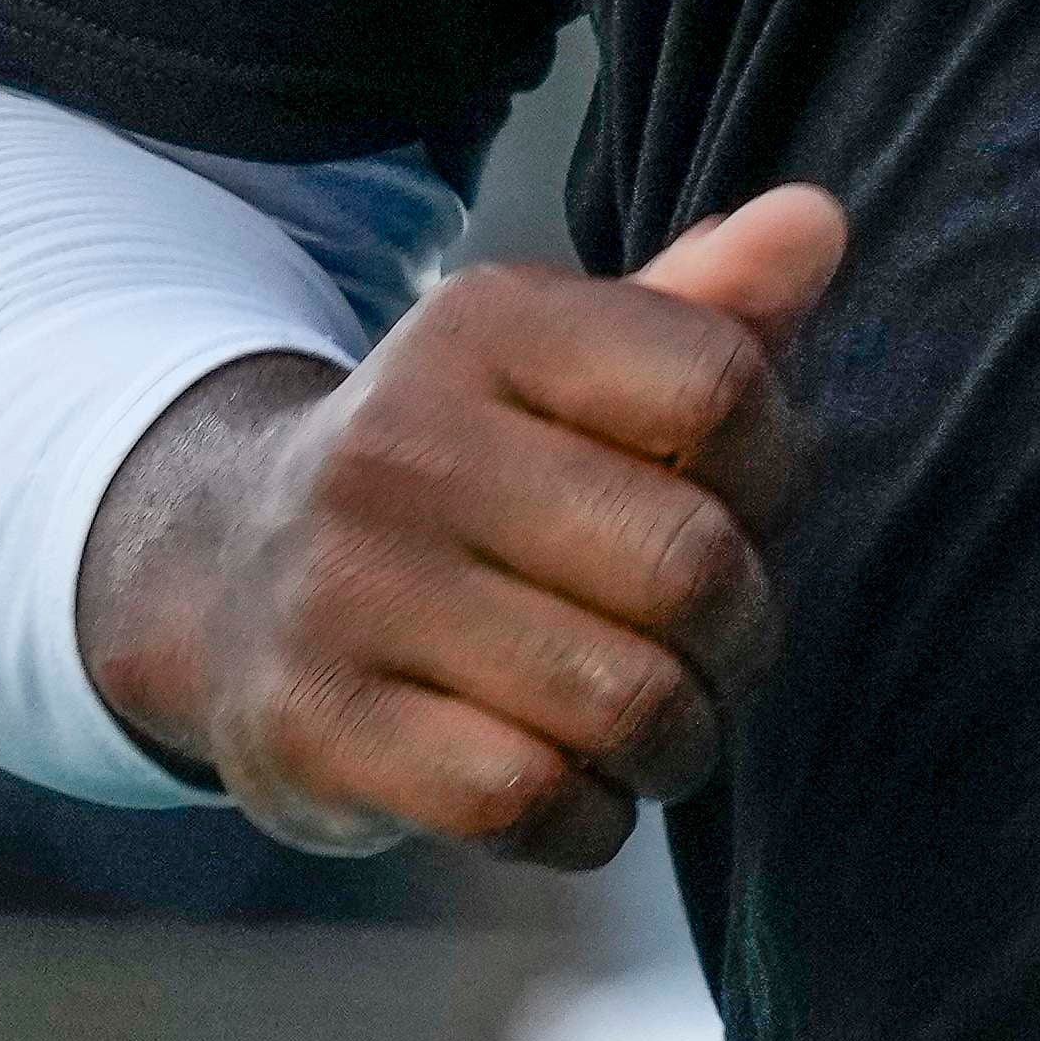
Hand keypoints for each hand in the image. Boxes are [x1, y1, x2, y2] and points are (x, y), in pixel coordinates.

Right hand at [79, 188, 849, 868]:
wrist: (219, 573)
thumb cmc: (464, 472)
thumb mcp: (562, 368)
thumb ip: (705, 309)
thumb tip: (820, 221)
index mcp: (482, 325)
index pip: (720, 387)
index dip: (775, 474)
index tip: (735, 509)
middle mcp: (401, 442)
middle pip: (690, 565)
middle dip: (740, 638)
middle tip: (709, 654)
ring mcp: (344, 588)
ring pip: (626, 701)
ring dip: (679, 744)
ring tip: (651, 727)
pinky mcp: (314, 726)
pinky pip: (529, 801)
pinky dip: (589, 819)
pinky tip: (569, 788)